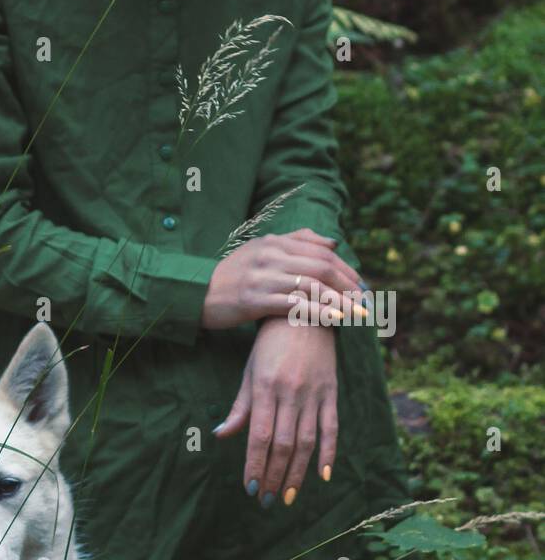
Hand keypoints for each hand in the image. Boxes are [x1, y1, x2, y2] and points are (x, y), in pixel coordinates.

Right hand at [201, 228, 366, 330]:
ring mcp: (262, 277)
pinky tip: (334, 319)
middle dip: (348, 285)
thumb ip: (296, 241)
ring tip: (357, 313)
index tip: (362, 285)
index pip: (322, 251)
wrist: (194, 294)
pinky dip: (318, 311)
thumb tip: (332, 241)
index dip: (346, 268)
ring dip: (339, 300)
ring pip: (312, 285)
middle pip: (321, 267)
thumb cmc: (231, 275)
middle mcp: (270, 256)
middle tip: (366, 301)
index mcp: (274, 242)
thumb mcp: (260, 250)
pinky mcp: (253, 299)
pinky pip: (294, 304)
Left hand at [213, 318, 337, 505]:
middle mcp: (290, 393)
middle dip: (274, 476)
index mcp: (264, 389)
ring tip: (288, 497)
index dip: (255, 464)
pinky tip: (323, 475)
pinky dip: (329, 452)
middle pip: (283, 444)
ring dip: (297, 473)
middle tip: (267, 501)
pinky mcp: (331, 392)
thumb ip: (240, 407)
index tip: (250, 488)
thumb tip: (221, 435)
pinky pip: (332, 427)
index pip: (259, 436)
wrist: (304, 314)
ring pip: (306, 441)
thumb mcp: (250, 373)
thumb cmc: (269, 346)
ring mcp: (313, 394)